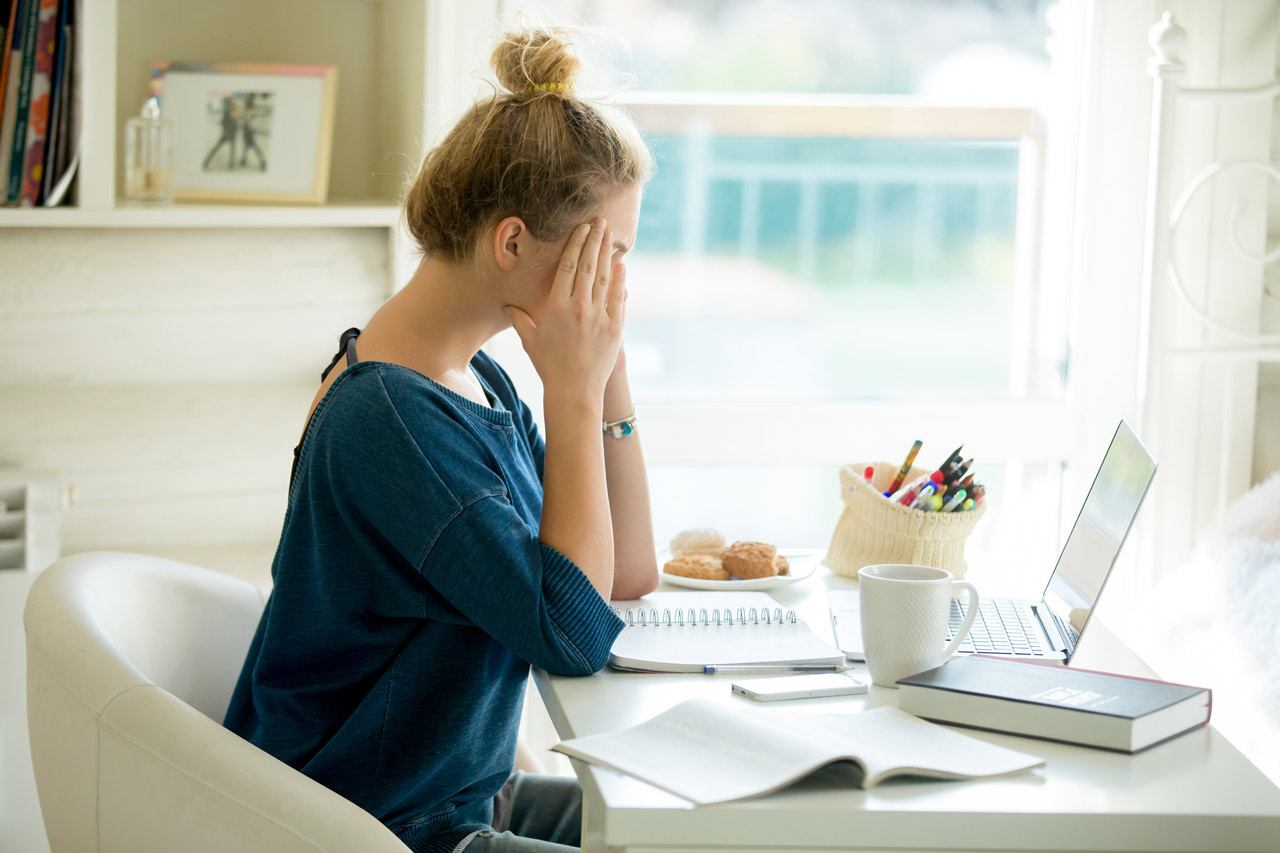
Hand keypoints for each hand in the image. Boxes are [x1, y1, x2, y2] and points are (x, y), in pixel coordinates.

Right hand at [506, 218, 626, 407]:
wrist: (574, 391)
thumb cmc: (549, 366)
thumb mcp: (530, 341)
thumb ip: (519, 319)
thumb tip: (507, 305)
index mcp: (556, 307)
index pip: (567, 267)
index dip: (575, 245)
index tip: (581, 229)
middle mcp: (579, 307)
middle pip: (588, 266)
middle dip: (594, 241)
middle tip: (600, 222)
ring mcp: (599, 317)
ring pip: (604, 277)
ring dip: (607, 253)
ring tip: (610, 235)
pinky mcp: (615, 328)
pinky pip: (618, 298)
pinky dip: (620, 279)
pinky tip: (621, 264)